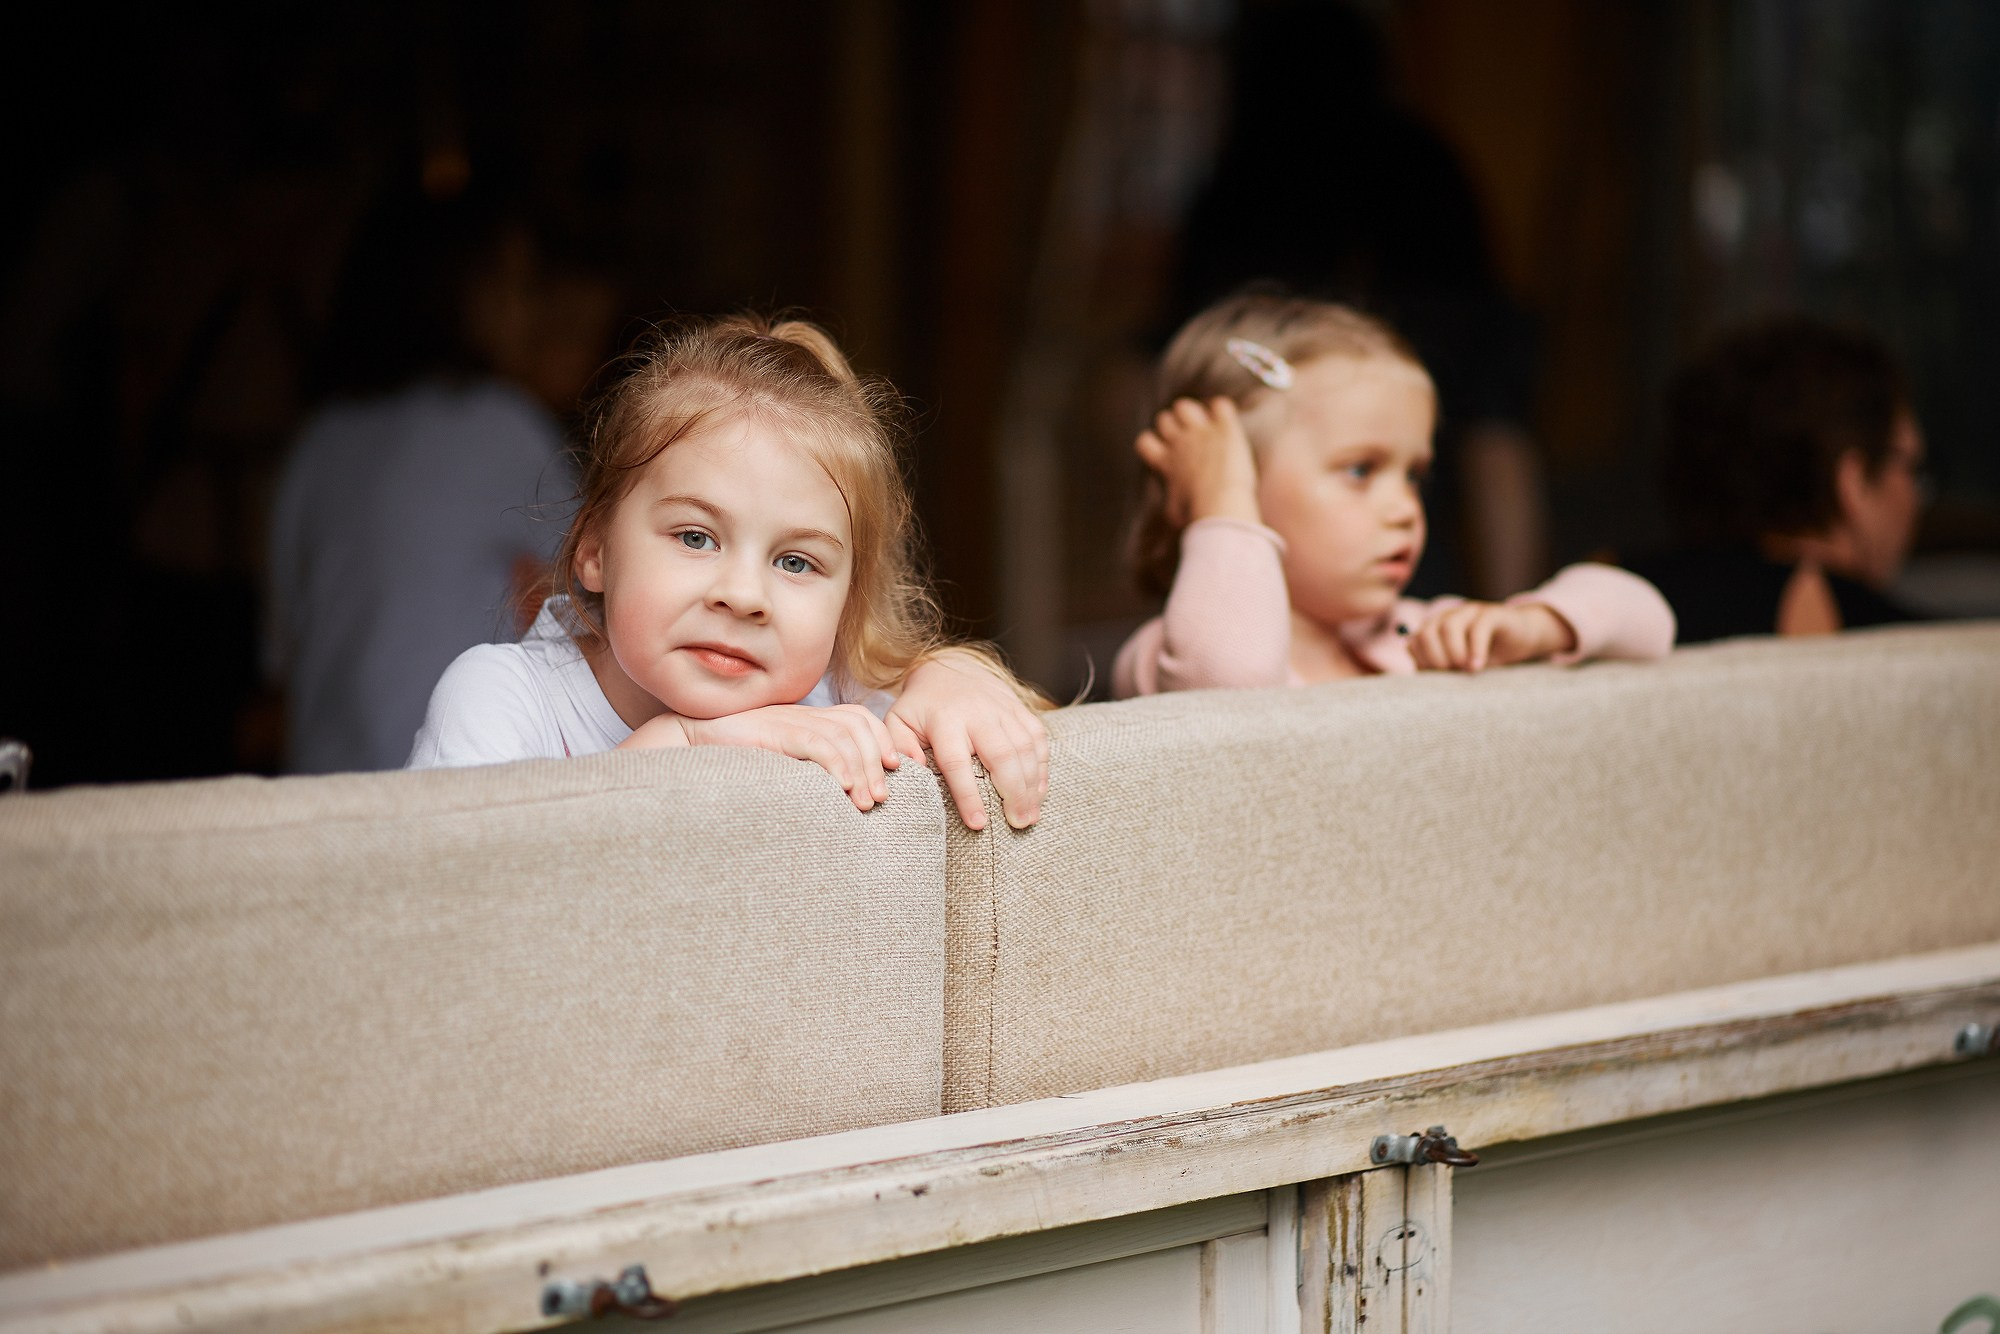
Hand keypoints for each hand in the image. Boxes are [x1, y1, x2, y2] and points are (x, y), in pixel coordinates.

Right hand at [649, 704, 900, 811]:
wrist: (684, 748)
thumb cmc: (729, 765)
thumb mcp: (778, 766)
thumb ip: (807, 771)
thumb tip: (842, 797)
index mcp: (805, 719)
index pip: (858, 718)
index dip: (882, 741)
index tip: (894, 772)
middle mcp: (800, 714)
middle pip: (858, 725)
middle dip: (876, 761)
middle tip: (881, 797)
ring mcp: (786, 719)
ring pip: (843, 734)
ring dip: (861, 769)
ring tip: (865, 803)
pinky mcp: (772, 730)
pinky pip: (816, 743)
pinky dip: (836, 766)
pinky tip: (843, 789)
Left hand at [886, 649, 1048, 830]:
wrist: (947, 667)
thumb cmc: (921, 707)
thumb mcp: (898, 722)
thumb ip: (899, 747)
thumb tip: (914, 771)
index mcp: (945, 720)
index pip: (957, 762)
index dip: (968, 795)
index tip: (978, 824)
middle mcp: (977, 713)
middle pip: (1002, 756)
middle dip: (1014, 793)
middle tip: (1018, 825)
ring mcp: (1002, 709)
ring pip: (1025, 748)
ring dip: (1032, 785)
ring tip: (1029, 816)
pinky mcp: (1019, 708)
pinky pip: (1038, 737)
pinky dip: (1042, 766)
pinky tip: (1039, 791)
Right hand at [1133, 397, 1260, 526]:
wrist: (1220, 505)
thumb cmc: (1198, 514)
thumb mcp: (1176, 512)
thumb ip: (1173, 499)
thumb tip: (1174, 509)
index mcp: (1166, 463)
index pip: (1144, 442)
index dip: (1153, 443)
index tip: (1165, 451)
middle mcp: (1180, 444)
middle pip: (1165, 420)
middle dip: (1174, 426)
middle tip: (1188, 439)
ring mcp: (1202, 432)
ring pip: (1186, 407)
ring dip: (1193, 414)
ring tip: (1205, 426)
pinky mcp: (1225, 428)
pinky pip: (1221, 406)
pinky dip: (1222, 411)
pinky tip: (1226, 421)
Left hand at [1408, 601, 1576, 672]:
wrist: (1522, 639)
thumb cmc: (1487, 655)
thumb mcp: (1460, 665)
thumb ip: (1439, 667)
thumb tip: (1416, 677)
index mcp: (1436, 627)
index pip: (1415, 643)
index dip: (1423, 663)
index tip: (1439, 679)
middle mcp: (1449, 616)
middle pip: (1427, 632)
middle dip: (1434, 658)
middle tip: (1451, 674)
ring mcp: (1470, 611)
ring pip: (1448, 627)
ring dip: (1453, 653)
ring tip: (1465, 670)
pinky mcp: (1493, 613)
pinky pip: (1478, 627)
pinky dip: (1475, 649)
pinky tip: (1478, 666)